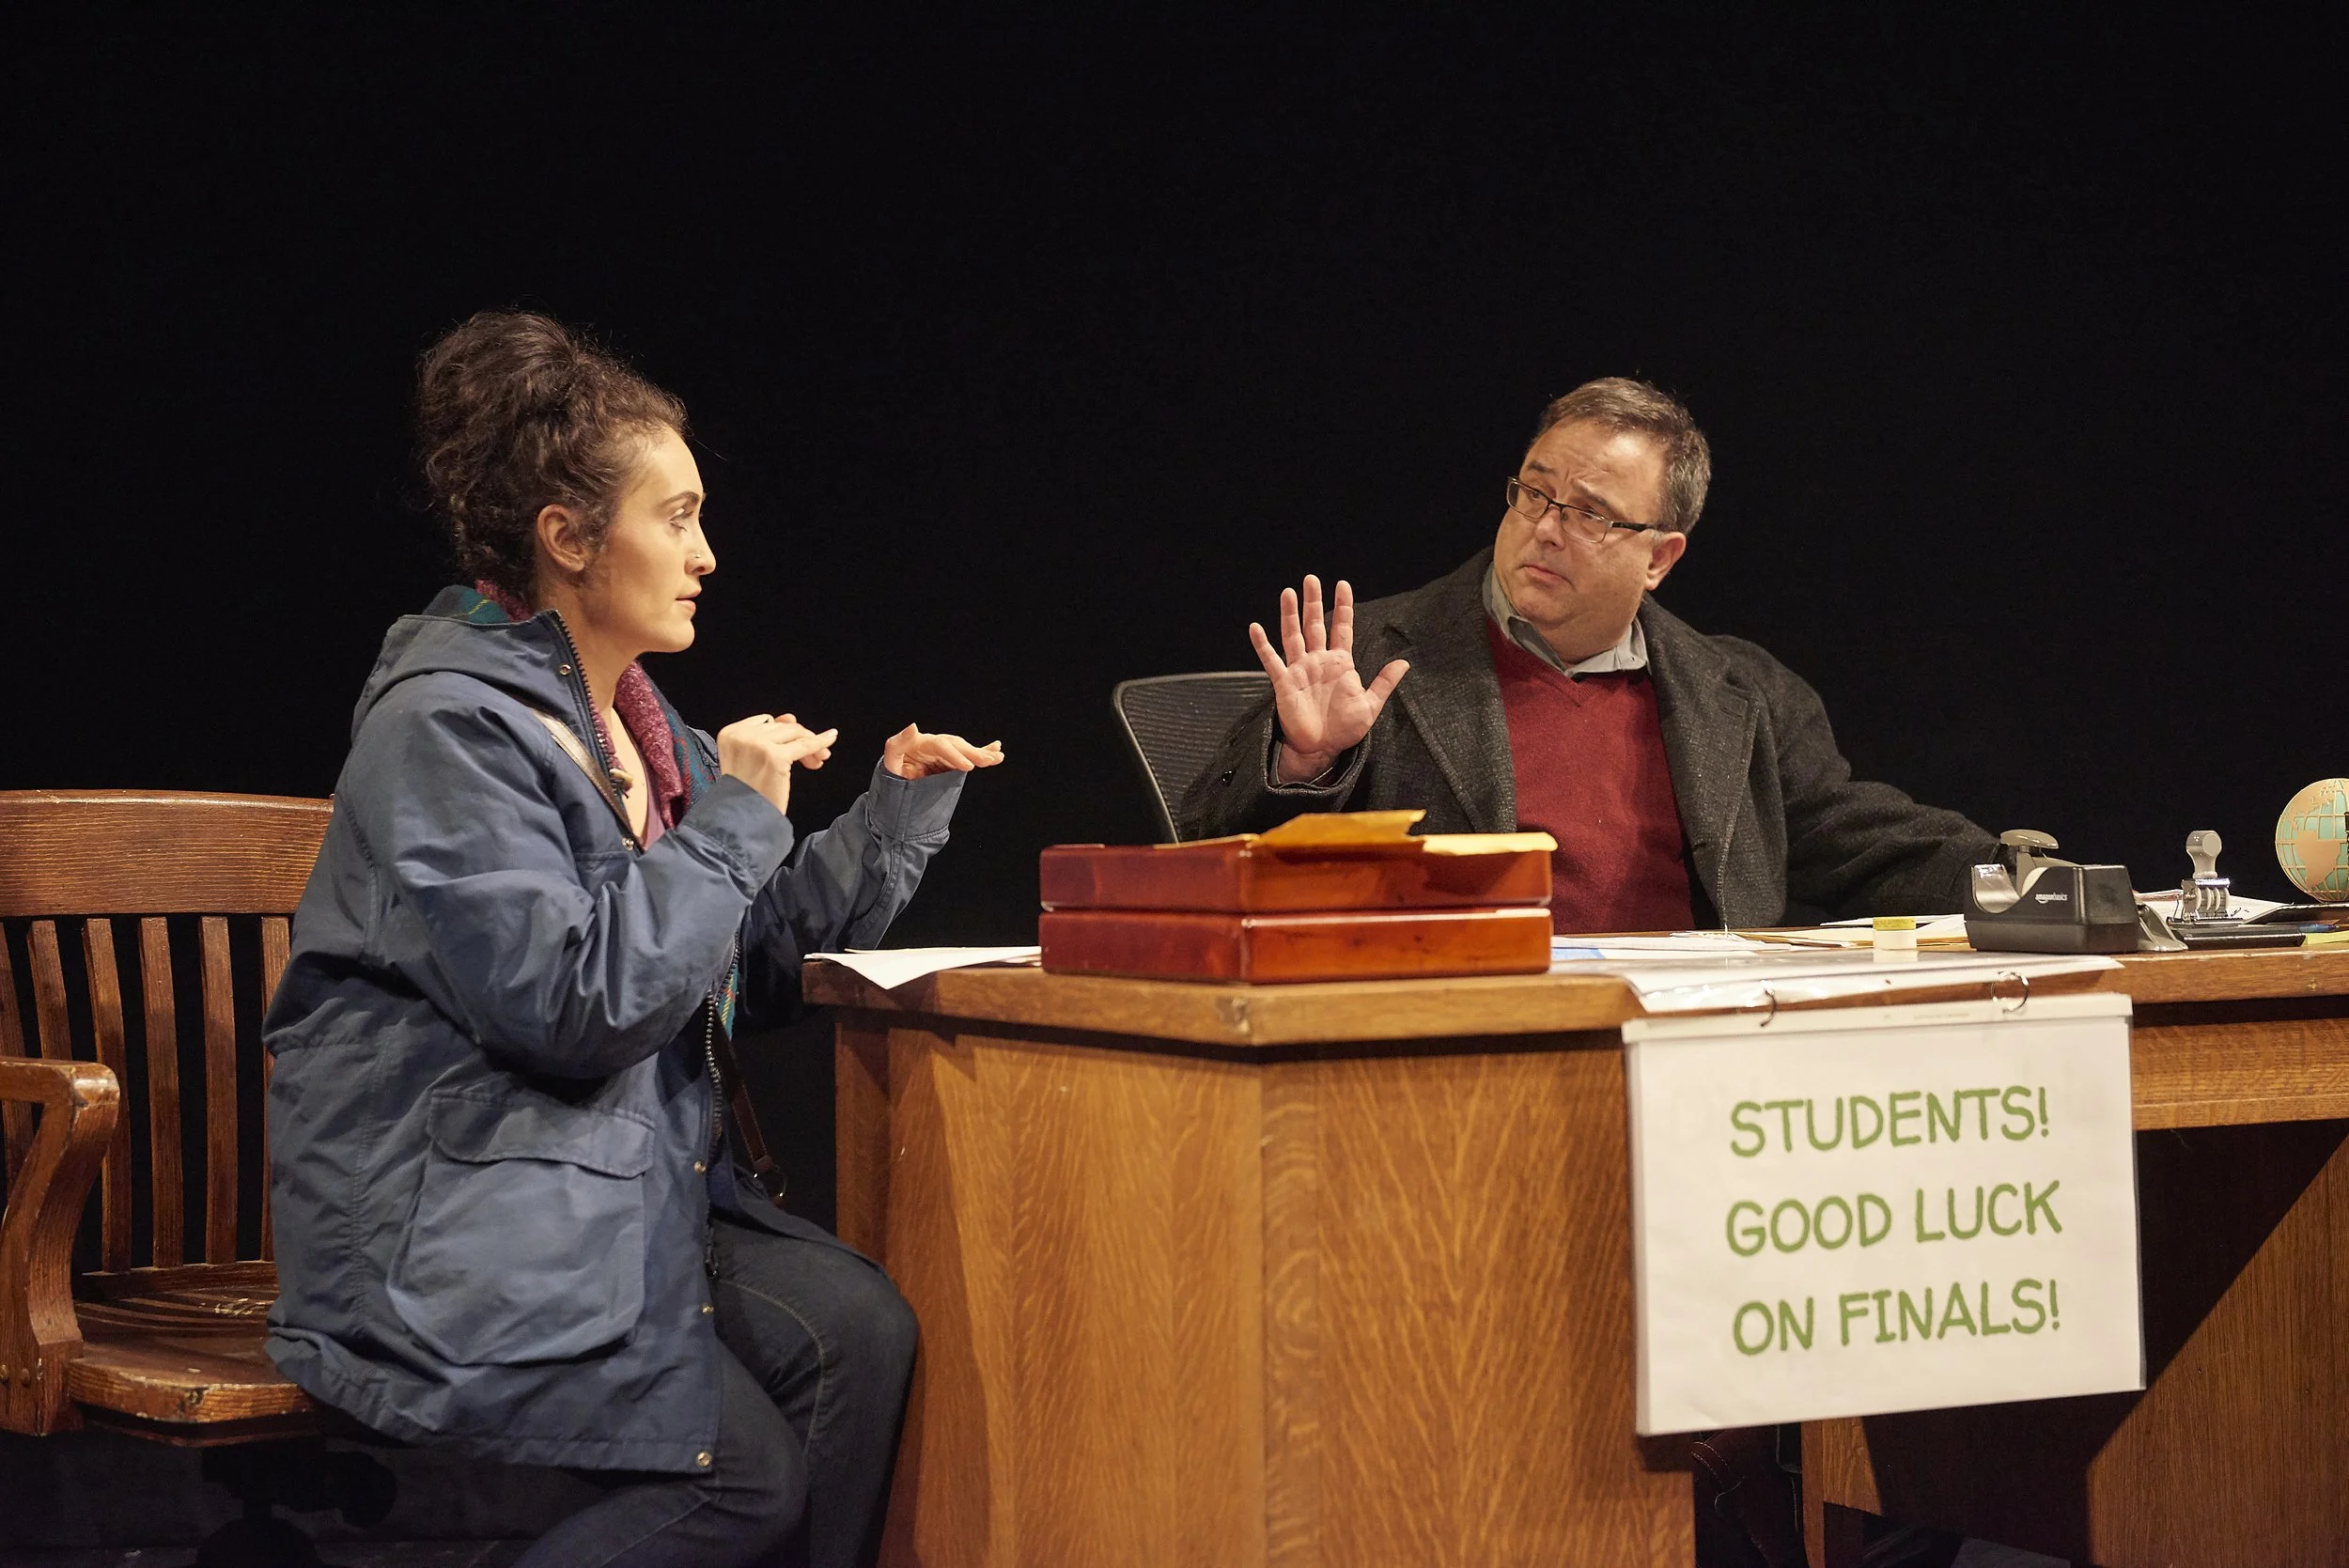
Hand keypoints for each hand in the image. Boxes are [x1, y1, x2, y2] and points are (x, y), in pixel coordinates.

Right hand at [717, 713, 837, 816]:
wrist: (741, 818)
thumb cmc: (745, 794)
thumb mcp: (748, 759)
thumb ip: (766, 737)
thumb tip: (789, 718)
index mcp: (730, 733)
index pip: (766, 722)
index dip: (783, 734)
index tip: (793, 747)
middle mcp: (742, 735)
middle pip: (781, 727)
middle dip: (799, 740)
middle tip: (811, 759)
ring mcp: (758, 744)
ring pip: (794, 733)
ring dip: (809, 744)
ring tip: (816, 760)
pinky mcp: (775, 756)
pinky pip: (805, 744)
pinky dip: (820, 742)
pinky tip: (830, 738)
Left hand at [882, 725, 1005, 779]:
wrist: (894, 786)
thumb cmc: (891, 774)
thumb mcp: (889, 761)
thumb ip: (897, 744)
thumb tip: (913, 726)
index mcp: (919, 743)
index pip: (940, 746)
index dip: (955, 755)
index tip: (968, 767)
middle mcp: (933, 745)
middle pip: (956, 745)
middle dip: (973, 753)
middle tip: (988, 761)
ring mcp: (942, 753)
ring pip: (964, 750)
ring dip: (982, 753)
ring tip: (997, 757)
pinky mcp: (949, 761)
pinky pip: (967, 755)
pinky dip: (982, 751)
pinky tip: (996, 749)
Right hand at [1247, 574, 1408, 783]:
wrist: (1321, 749)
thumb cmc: (1345, 729)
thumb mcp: (1370, 706)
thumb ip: (1384, 682)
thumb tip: (1404, 662)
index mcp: (1340, 664)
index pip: (1341, 628)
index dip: (1343, 606)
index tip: (1342, 584)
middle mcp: (1318, 661)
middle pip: (1315, 624)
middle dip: (1313, 601)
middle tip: (1311, 578)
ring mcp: (1300, 670)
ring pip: (1293, 635)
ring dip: (1290, 614)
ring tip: (1288, 592)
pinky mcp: (1284, 682)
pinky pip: (1271, 660)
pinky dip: (1262, 645)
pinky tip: (1255, 627)